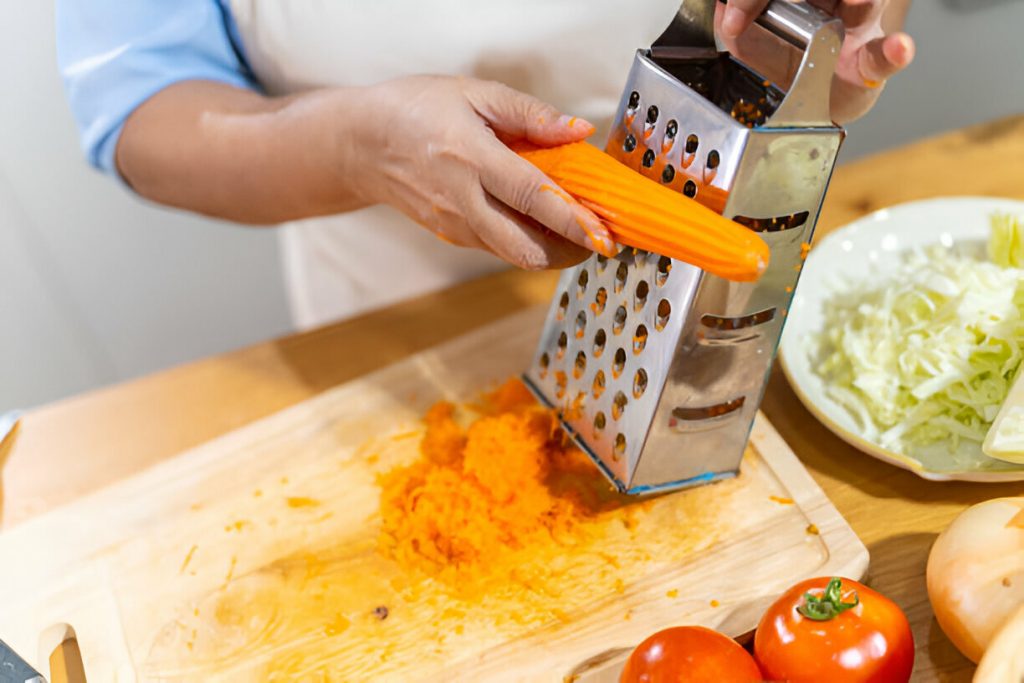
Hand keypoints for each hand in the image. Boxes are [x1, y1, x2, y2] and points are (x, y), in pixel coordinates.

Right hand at [348, 75, 616, 269]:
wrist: (362, 144)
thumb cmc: (415, 109)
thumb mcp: (474, 93)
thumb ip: (530, 114)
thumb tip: (577, 130)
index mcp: (470, 159)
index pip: (531, 197)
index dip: (572, 219)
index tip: (604, 233)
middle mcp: (462, 202)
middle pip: (525, 249)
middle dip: (570, 252)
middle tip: (600, 239)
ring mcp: (456, 226)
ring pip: (515, 256)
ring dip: (552, 249)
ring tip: (577, 229)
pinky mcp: (453, 237)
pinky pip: (500, 248)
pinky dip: (528, 242)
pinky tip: (542, 223)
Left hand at [716, 0, 914, 122]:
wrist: (820, 105)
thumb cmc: (795, 65)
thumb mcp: (757, 47)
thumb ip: (738, 32)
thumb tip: (722, 12)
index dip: (753, 0)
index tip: (732, 17)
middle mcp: (835, 3)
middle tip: (765, 8)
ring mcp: (858, 28)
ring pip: (866, 3)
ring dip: (860, 2)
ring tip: (855, 6)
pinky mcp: (874, 62)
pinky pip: (888, 54)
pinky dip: (895, 52)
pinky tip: (898, 48)